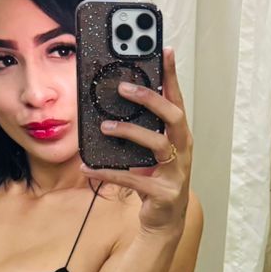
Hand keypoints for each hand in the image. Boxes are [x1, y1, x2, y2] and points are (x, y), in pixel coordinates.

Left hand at [79, 45, 192, 238]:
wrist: (165, 221)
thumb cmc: (157, 179)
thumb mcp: (150, 151)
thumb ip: (140, 129)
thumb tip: (110, 105)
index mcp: (179, 136)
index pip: (177, 99)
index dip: (172, 75)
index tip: (165, 50)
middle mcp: (182, 150)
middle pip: (172, 116)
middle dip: (150, 99)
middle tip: (124, 88)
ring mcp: (175, 171)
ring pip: (156, 144)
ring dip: (129, 132)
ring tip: (104, 126)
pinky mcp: (162, 192)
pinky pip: (134, 179)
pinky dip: (109, 172)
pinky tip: (88, 167)